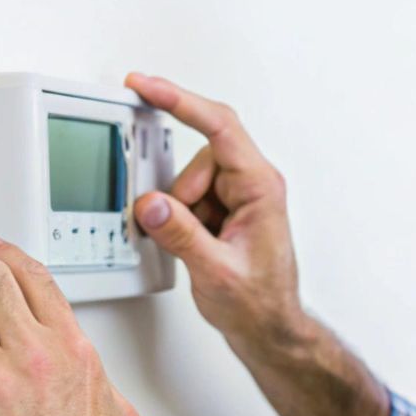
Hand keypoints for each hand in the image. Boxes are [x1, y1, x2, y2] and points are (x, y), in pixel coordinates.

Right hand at [124, 73, 303, 351]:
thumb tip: (152, 205)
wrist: (269, 328)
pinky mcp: (225, 209)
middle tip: (179, 228)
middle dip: (178, 192)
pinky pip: (187, 200)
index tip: (146, 86)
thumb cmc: (259, 303)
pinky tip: (195, 246)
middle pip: (196, 157)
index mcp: (261, 187)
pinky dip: (180, 220)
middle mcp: (253, 184)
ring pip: (188, 180)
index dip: (180, 100)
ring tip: (197, 246)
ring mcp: (239, 196)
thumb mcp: (215, 272)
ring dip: (180, 211)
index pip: (219, 126)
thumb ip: (181, 235)